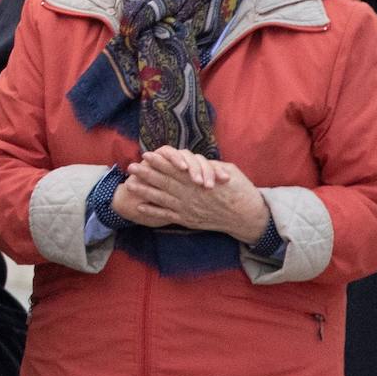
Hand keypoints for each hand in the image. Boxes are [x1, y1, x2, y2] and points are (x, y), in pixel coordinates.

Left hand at [123, 146, 270, 243]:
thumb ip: (209, 166)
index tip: (146, 155)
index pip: (175, 169)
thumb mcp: (227, 170)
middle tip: (130, 167)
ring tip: (129, 185)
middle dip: (146, 174)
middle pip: (164, 182)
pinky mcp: (188, 220)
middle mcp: (190, 194)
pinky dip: (153, 212)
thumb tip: (196, 160)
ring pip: (162, 199)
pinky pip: (168, 216)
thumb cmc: (240, 190)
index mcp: (199, 180)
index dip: (159, 162)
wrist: (247, 217)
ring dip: (145, 192)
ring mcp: (188, 208)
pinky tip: (140, 208)